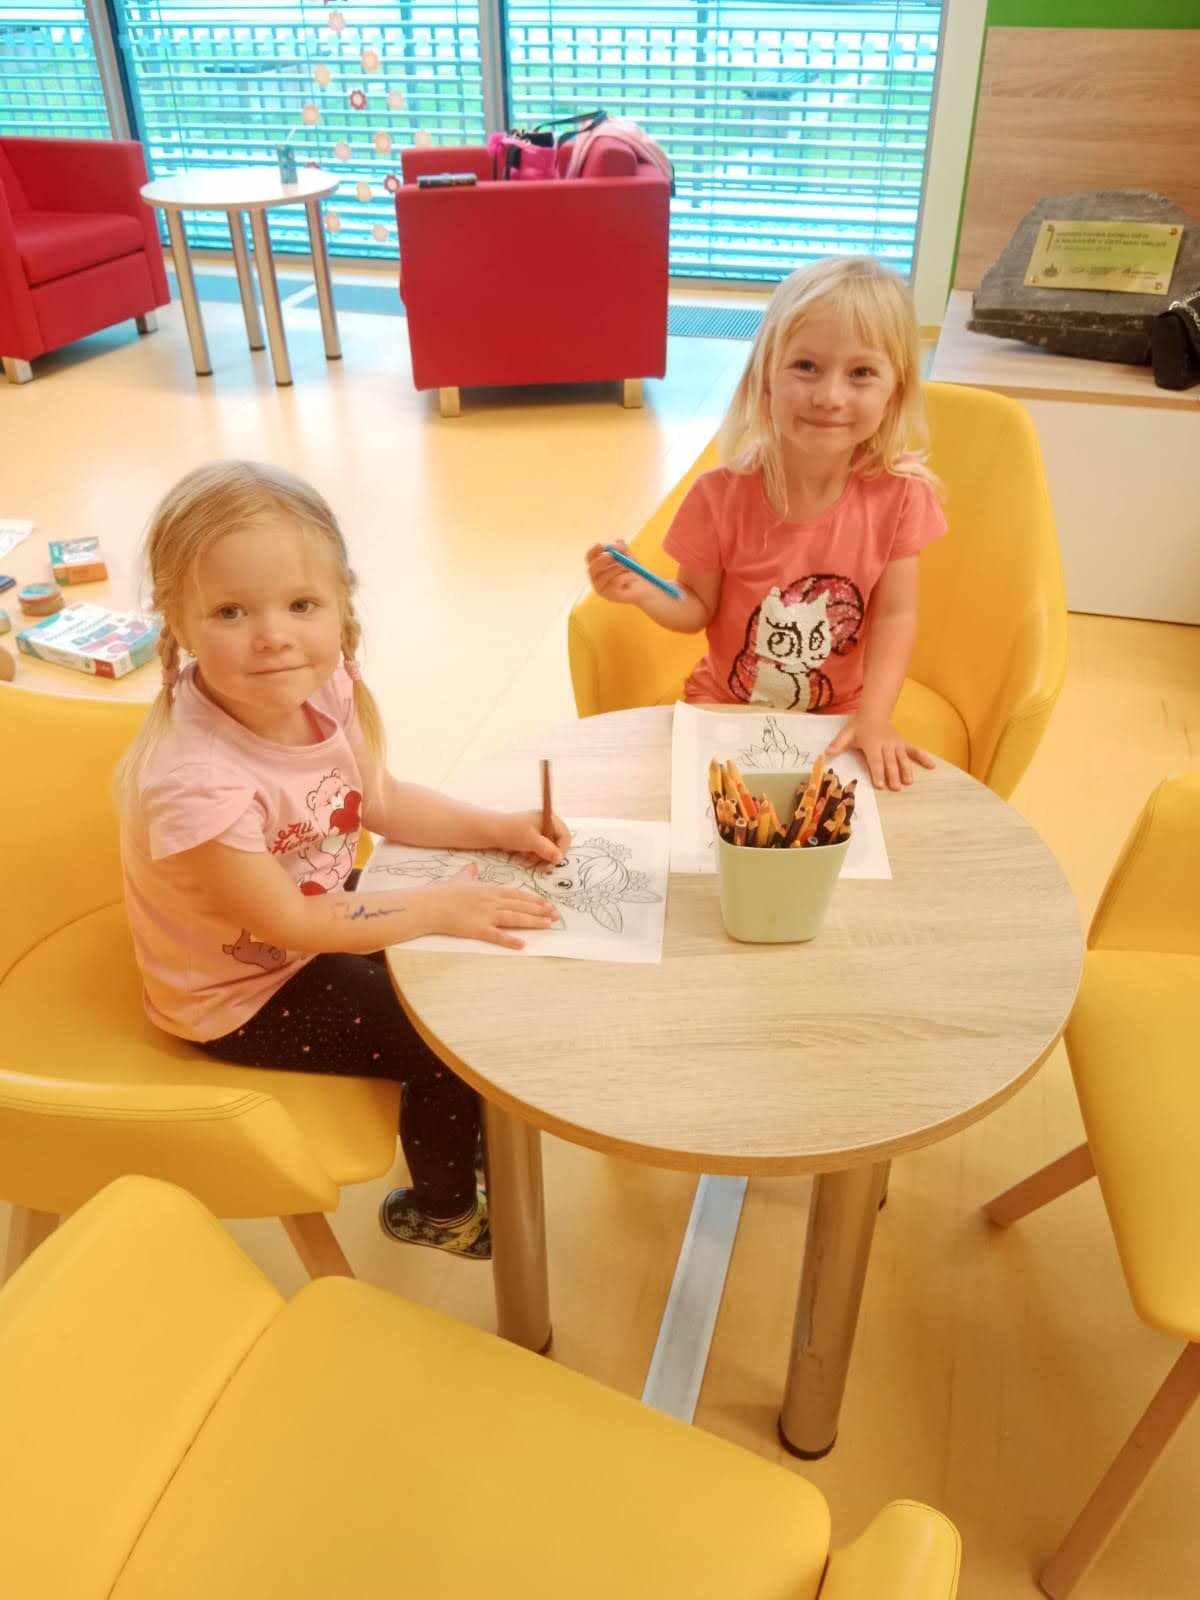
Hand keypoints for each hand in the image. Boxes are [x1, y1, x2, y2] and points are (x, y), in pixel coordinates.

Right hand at [426, 864, 560, 949]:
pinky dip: (510, 940)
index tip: (547, 904)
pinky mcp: (478, 929)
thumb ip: (470, 873)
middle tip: (556, 916)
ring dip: (533, 921)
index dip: (534, 900)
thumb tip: (473, 867)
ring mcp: (486, 915)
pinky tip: (523, 944)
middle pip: (521, 906)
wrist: (432, 904)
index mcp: (490, 890)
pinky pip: (497, 935)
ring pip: (515, 918)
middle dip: (540, 911)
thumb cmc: (445, 892)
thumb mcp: (461, 878)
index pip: (517, 895)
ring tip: (548, 925)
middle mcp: (492, 902)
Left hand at [490, 808, 571, 866]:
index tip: (554, 861)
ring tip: (528, 856)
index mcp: (549, 818)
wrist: (490, 831)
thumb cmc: (512, 832)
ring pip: (547, 849)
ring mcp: (538, 830)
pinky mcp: (530, 838)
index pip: (565, 836)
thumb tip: (560, 859)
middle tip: (541, 863)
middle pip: (557, 843)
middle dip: (549, 854)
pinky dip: (533, 855)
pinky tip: (523, 855)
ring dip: (540, 856)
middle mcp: (545, 823)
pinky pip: (538, 850)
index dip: (562, 850)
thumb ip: (548, 850)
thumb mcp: (532, 842)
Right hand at [585, 540, 647, 604]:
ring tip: (631, 567)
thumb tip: (612, 545)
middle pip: (592, 569)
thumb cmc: (632, 569)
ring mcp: (600, 588)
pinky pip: (615, 582)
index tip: (602, 545)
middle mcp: (595, 577)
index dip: (594, 550)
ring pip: (604, 576)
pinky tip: (632, 578)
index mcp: (597, 565)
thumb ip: (619, 546)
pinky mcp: (609, 595)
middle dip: (601, 560)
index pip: (590, 556)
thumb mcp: (626, 554)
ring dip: (619, 568)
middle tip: (611, 555)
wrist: (643, 586)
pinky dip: (626, 576)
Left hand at [826, 715, 933, 791]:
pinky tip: (932, 766)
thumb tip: (827, 753)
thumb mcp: (847, 733)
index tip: (880, 784)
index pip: (875, 761)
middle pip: (890, 762)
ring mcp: (897, 744)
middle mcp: (886, 745)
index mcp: (872, 744)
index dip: (877, 773)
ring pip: (903, 758)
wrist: (874, 712)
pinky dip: (923, 757)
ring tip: (909, 781)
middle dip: (893, 775)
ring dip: (907, 770)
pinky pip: (914, 750)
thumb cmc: (859, 726)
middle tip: (896, 788)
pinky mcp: (904, 744)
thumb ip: (838, 744)